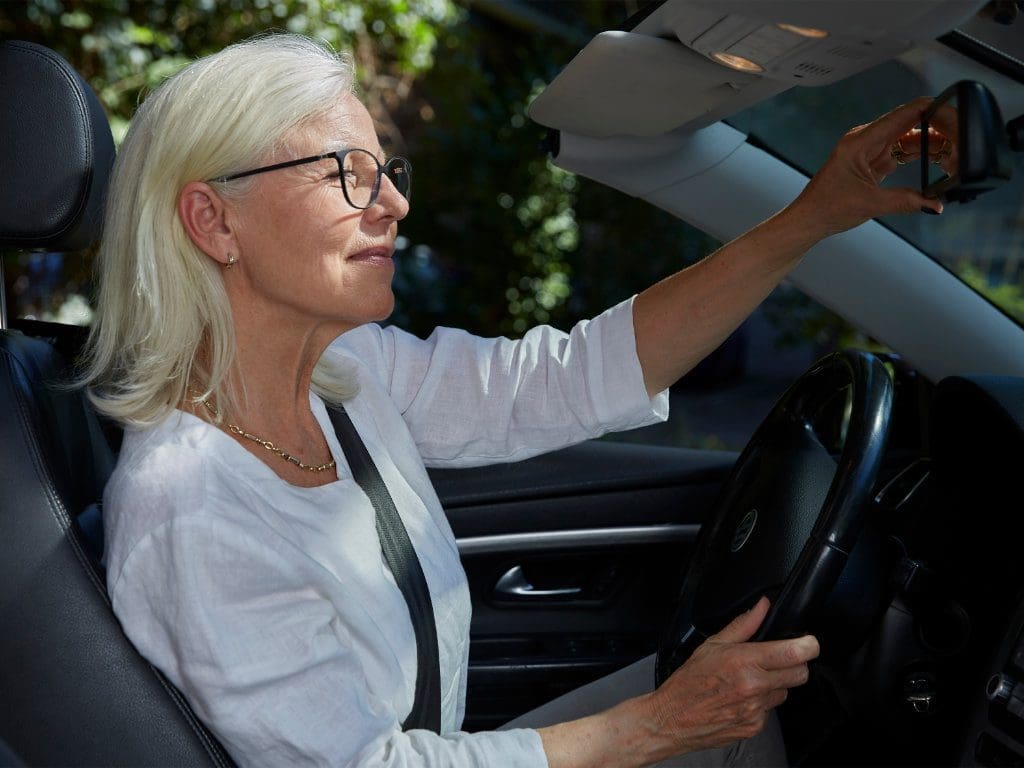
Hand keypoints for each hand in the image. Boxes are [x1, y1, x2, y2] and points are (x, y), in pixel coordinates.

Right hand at [648, 597, 818, 755]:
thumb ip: (744, 625)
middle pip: (800, 674)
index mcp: (744, 661)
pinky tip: (742, 698)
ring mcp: (756, 710)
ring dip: (775, 684)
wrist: (673, 718)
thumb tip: (762, 606)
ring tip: (750, 681)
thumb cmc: (689, 682)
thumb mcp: (712, 645)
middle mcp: (754, 687)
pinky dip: (761, 703)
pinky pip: (770, 710)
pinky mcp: (755, 727)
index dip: (808, 645)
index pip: (795, 653)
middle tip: (778, 660)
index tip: (808, 642)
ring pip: (785, 692)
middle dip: (794, 664)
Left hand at [786, 96, 945, 240]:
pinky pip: (901, 151)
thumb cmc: (826, 207)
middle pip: (909, 123)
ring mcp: (869, 149)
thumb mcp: (870, 204)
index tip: (954, 111)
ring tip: (951, 154)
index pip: (903, 114)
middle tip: (958, 141)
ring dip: (930, 145)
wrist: (808, 219)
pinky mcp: (872, 161)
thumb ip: (905, 201)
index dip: (931, 109)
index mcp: (861, 141)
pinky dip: (918, 155)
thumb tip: (934, 203)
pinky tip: (935, 161)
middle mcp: (865, 140)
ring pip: (907, 138)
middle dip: (936, 129)